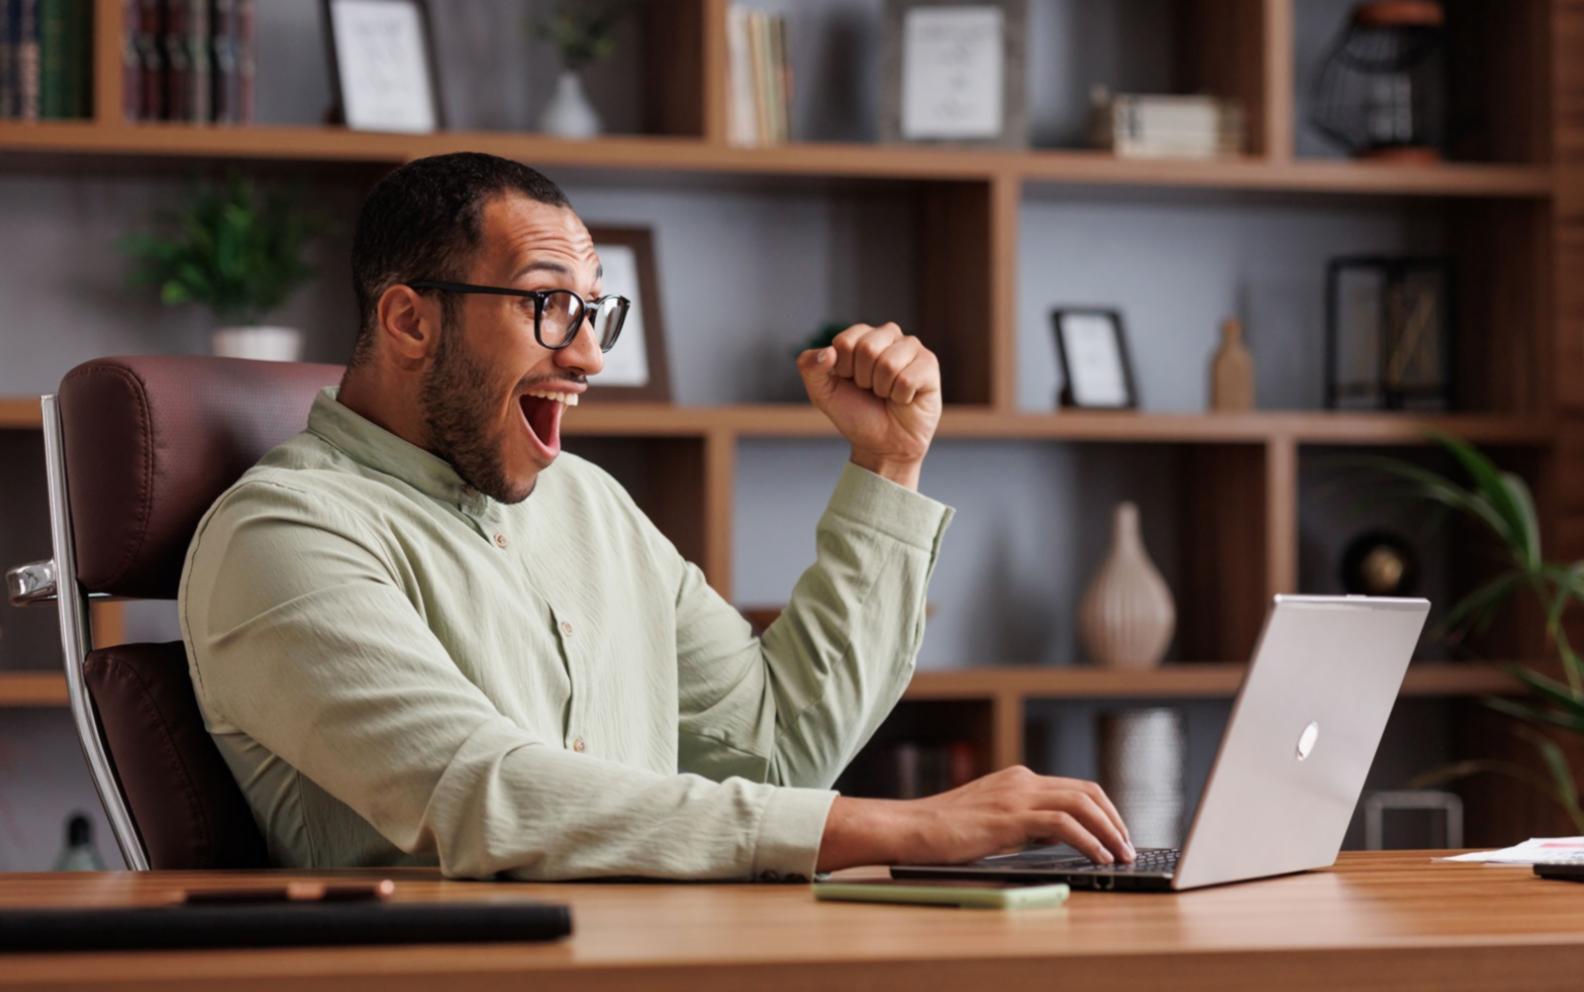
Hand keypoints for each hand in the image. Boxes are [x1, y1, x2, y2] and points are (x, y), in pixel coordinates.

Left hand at [797, 323, 941, 488]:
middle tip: (871, 390)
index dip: (843, 369)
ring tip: (887, 394)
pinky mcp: (930, 365)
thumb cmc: (856, 414)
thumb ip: (811, 368)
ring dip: (882, 389)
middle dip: (863, 379)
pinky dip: (900, 397)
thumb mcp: (823, 393)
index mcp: (862, 336)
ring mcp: (911, 348)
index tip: (850, 382)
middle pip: (867, 348)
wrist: (883, 445)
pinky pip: (907, 379)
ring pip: (888, 363)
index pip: (844, 341)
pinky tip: (904, 399)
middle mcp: (888, 335)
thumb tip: (828, 352)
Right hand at [815, 766, 1134, 871]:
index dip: (1104, 812)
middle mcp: (1021, 781)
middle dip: (1115, 820)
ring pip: (1082, 803)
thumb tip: (1056, 838)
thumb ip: (1022, 822)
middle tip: (1128, 847)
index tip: (1117, 836)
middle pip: (1087, 791)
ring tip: (1122, 856)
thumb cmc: (943, 832)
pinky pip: (1064, 824)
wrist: (910, 829)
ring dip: (1109, 831)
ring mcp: (1016, 796)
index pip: (1076, 788)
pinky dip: (1089, 840)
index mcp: (1018, 780)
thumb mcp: (990, 821)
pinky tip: (1098, 858)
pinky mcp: (1010, 816)